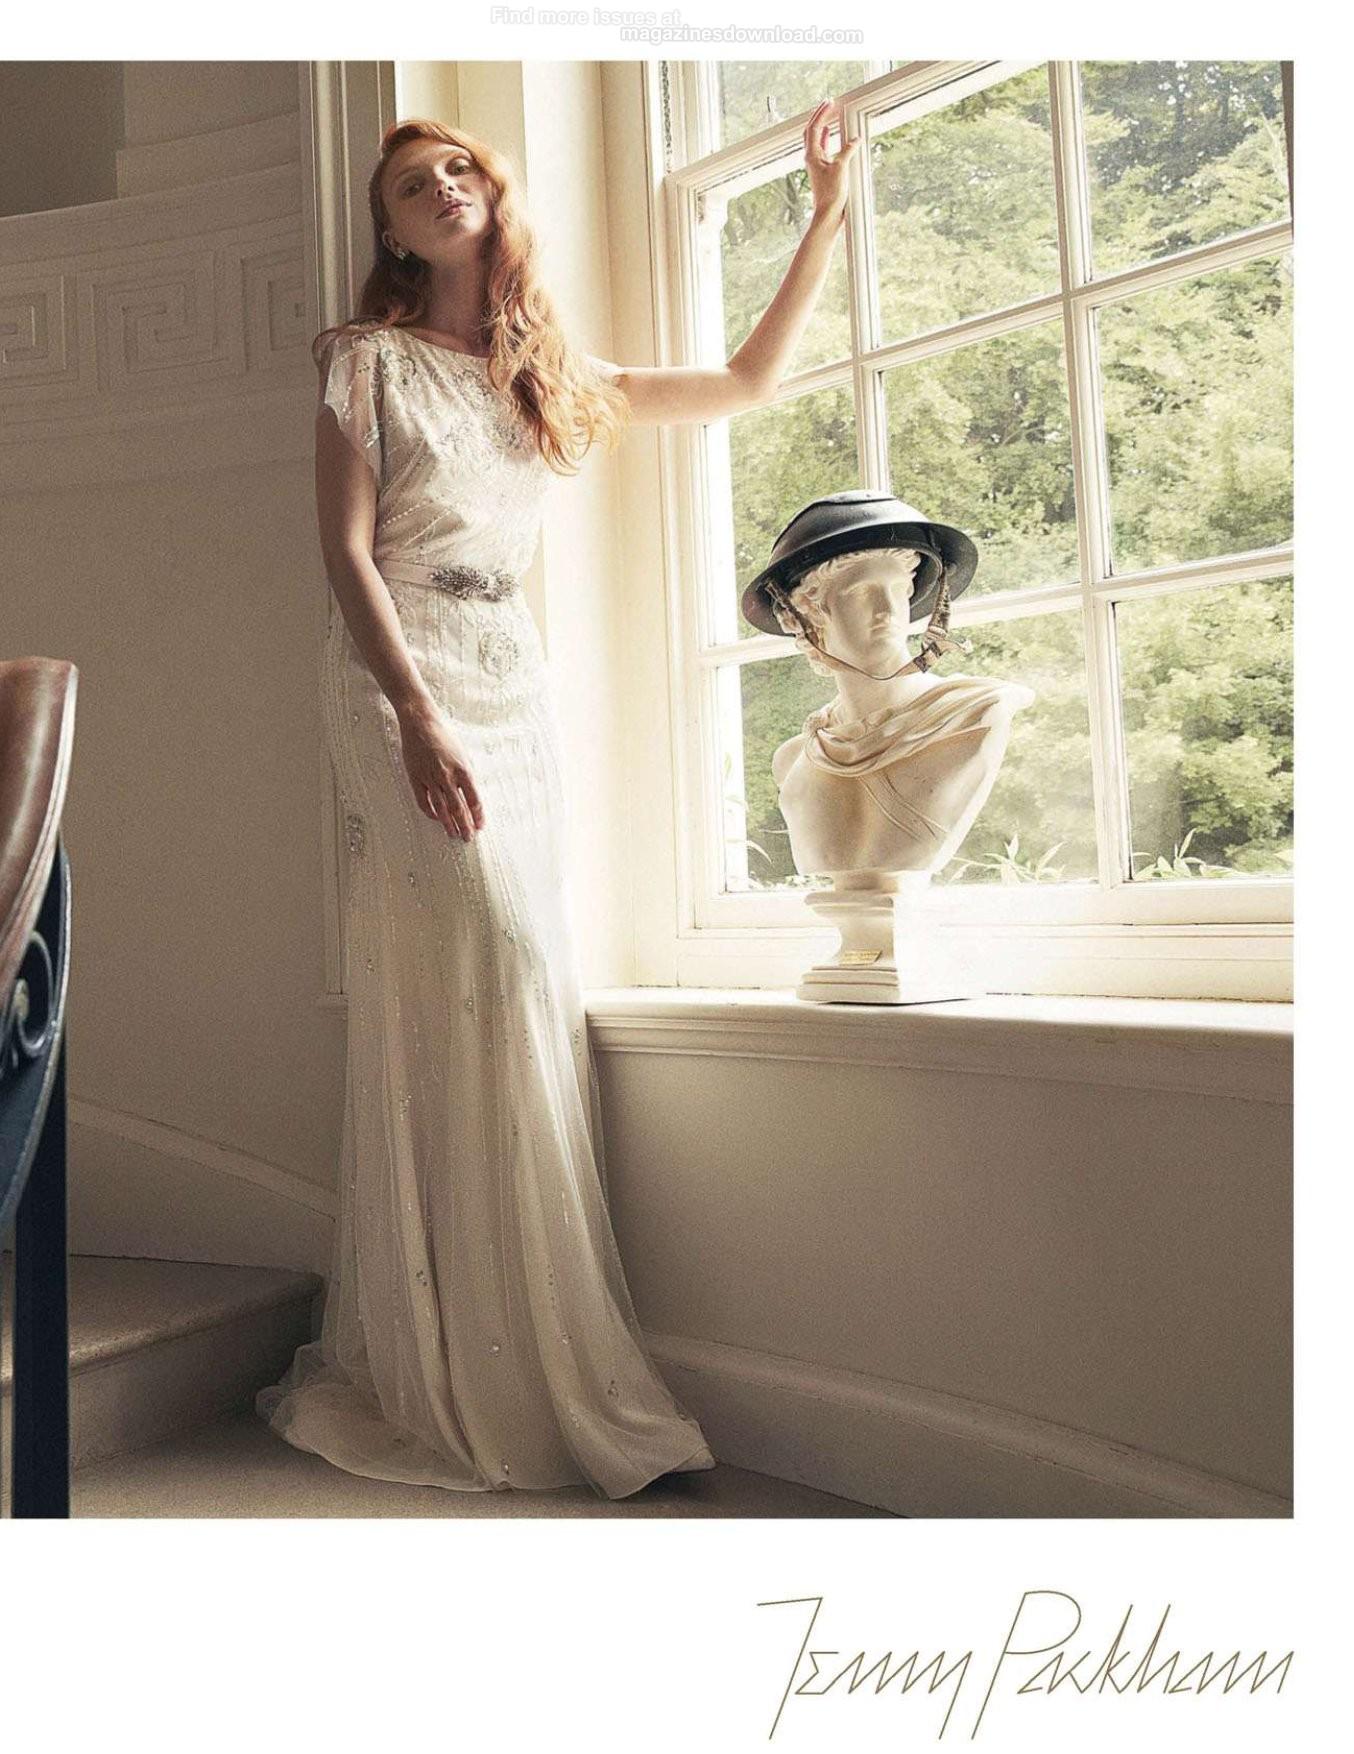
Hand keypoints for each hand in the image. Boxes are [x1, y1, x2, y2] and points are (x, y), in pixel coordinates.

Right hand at [397, 700, 484, 839]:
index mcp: (463, 769)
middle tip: (468, 838)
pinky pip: (424, 801)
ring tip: (453, 835)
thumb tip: (471, 796)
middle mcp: (447, 776)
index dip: (478, 816)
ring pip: (441, 808)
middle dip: (465, 826)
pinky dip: (430, 812)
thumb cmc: (444, 736)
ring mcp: (430, 778)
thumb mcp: (463, 754)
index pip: (474, 800)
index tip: (480, 826)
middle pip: (459, 808)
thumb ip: (466, 775)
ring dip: (449, 824)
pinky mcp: (416, 778)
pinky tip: (436, 819)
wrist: (421, 723)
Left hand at [804, 99, 859, 223]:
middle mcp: (811, 158)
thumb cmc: (831, 194)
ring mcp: (816, 164)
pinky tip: (832, 135)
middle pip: (812, 131)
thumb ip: (848, 150)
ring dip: (822, 126)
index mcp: (812, 155)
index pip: (815, 127)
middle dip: (819, 116)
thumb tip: (855, 139)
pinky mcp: (822, 171)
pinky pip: (823, 149)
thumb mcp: (841, 168)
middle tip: (828, 104)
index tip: (830, 102)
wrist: (828, 215)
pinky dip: (827, 139)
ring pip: (816, 140)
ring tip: (829, 115)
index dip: (822, 113)